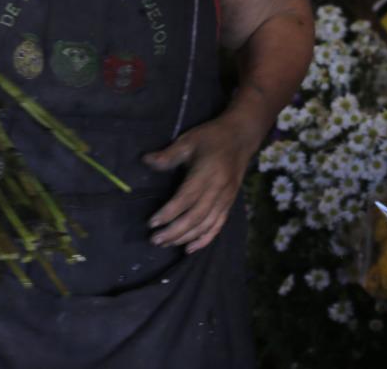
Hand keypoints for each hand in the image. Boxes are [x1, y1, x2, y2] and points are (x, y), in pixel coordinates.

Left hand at [143, 113, 264, 253]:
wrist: (241, 137)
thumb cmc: (211, 137)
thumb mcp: (188, 141)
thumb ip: (167, 155)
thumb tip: (144, 161)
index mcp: (206, 173)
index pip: (186, 199)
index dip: (169, 213)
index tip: (152, 222)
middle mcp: (218, 189)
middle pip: (196, 217)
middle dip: (174, 232)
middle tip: (155, 240)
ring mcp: (226, 198)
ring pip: (206, 225)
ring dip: (185, 237)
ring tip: (166, 244)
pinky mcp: (229, 203)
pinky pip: (217, 226)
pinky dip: (204, 240)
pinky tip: (189, 249)